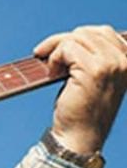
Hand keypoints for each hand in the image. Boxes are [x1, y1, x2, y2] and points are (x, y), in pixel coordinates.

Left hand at [33, 25, 126, 153]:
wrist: (80, 136)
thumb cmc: (83, 109)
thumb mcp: (96, 77)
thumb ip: (94, 56)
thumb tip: (71, 37)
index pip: (102, 32)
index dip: (76, 38)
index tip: (58, 50)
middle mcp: (125, 60)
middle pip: (87, 32)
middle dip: (62, 42)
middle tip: (48, 59)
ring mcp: (111, 64)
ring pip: (75, 37)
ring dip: (57, 51)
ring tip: (52, 70)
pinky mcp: (94, 70)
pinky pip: (67, 48)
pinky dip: (54, 58)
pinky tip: (52, 74)